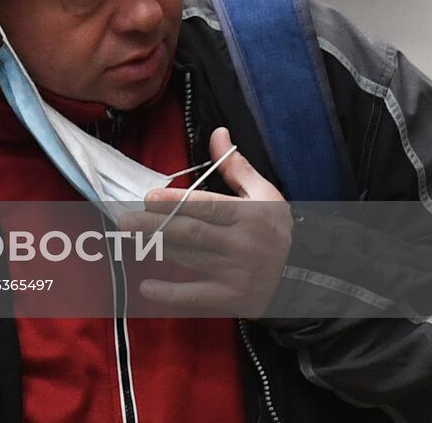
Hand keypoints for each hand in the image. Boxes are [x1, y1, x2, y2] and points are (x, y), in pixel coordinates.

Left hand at [123, 128, 292, 317]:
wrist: (306, 277)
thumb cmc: (275, 230)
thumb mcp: (265, 194)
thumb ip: (236, 166)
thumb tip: (217, 133)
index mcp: (249, 215)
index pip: (208, 207)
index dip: (177, 202)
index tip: (149, 197)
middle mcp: (243, 244)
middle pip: (192, 233)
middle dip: (156, 225)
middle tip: (125, 219)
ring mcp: (237, 273)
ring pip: (190, 258)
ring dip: (158, 249)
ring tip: (130, 239)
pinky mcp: (233, 298)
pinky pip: (196, 296)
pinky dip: (170, 294)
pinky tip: (146, 287)